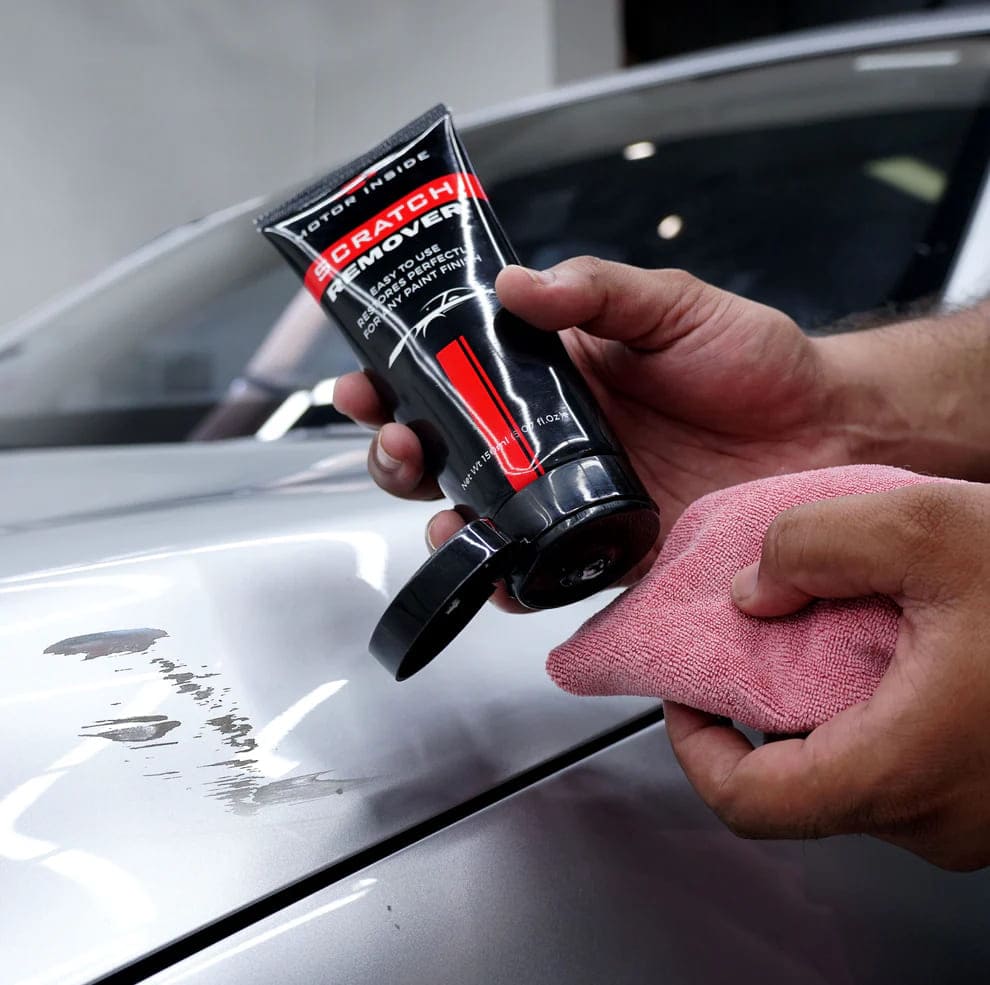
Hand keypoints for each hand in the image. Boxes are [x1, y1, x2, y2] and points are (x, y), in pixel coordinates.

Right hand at [333, 258, 855, 602]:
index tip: (364, 377)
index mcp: (552, 375)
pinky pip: (541, 575)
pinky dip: (508, 582)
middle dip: (404, 453)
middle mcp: (550, 441)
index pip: (456, 375)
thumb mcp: (672, 304)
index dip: (400, 377)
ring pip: (482, 518)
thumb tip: (515, 284)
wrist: (826, 432)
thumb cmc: (752, 360)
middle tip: (398, 444)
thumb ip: (598, 290)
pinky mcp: (607, 553)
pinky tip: (495, 574)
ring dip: (443, 520)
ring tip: (440, 514)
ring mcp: (573, 500)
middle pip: (451, 454)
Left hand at [664, 480, 989, 870]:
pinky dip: (877, 709)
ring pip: (855, 770)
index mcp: (904, 768)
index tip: (684, 697)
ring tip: (836, 633)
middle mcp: (937, 815)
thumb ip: (812, 547)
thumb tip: (751, 592)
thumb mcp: (927, 527)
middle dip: (760, 712)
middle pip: (797, 783)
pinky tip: (899, 647)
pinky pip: (908, 763)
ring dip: (824, 705)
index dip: (694, 749)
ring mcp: (976, 817)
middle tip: (758, 644)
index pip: (749, 803)